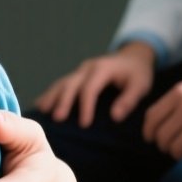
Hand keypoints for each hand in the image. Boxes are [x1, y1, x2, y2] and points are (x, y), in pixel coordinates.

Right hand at [33, 41, 156, 127]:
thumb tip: (115, 117)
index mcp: (103, 69)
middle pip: (71, 84)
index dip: (86, 106)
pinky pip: (60, 84)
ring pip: (61, 83)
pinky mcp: (76, 76)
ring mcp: (79, 71)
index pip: (91, 88)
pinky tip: (40, 105)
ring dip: (51, 97)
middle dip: (63, 101)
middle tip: (57, 119)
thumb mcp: (140, 85)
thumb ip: (129, 100)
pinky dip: (50, 94)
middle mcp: (87, 68)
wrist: (132, 57)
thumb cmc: (137, 73)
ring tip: (41, 111)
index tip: (84, 124)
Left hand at [143, 70, 181, 159]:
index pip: (151, 117)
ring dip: (178, 153)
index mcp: (179, 92)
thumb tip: (155, 126)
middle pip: (161, 136)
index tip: (150, 139)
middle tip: (172, 146)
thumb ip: (174, 103)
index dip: (148, 132)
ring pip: (175, 149)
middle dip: (164, 145)